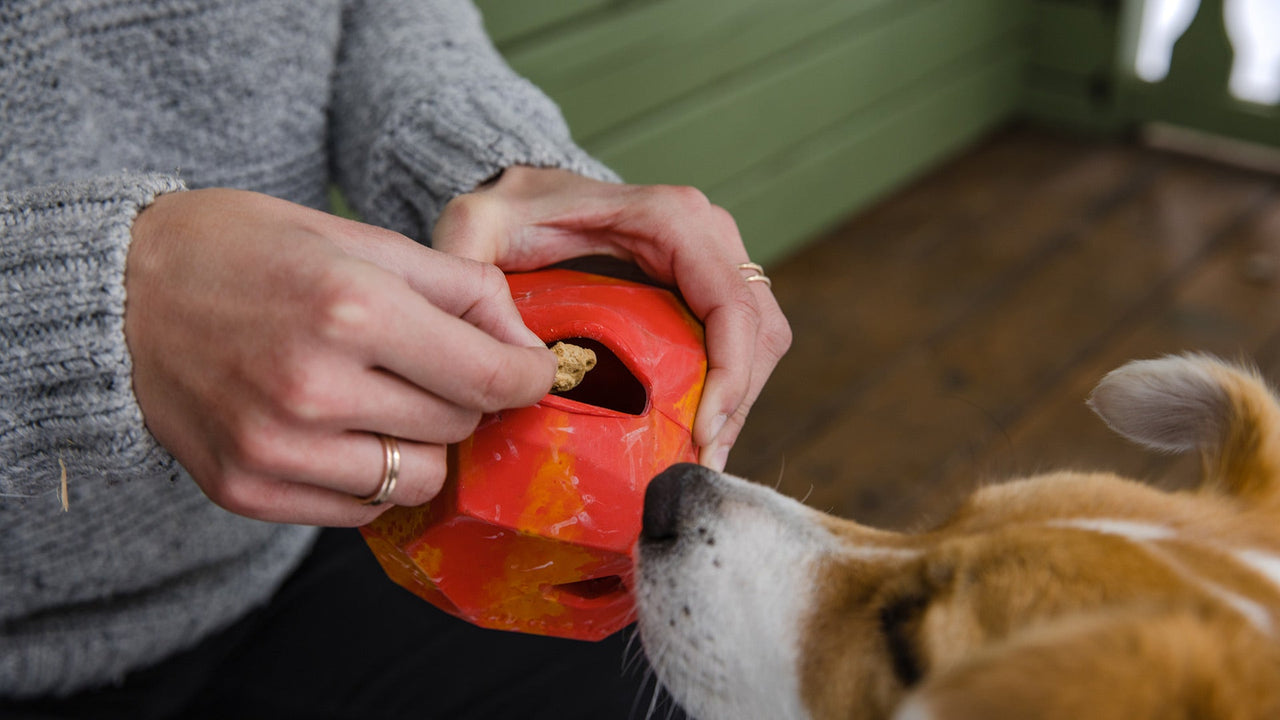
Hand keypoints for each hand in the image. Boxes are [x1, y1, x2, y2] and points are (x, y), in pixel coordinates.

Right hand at [125, 189, 554, 525]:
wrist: (118, 293)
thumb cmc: (245, 251)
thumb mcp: (360, 238)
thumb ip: (460, 289)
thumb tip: (528, 349)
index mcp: (350, 307)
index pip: (490, 377)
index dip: (528, 375)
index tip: (530, 369)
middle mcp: (314, 387)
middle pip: (459, 425)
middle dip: (465, 394)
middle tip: (429, 361)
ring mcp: (276, 449)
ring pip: (420, 479)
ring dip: (422, 440)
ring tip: (384, 396)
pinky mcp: (248, 491)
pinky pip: (363, 508)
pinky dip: (373, 474)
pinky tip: (342, 428)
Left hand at [432, 167, 790, 470]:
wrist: (525, 198)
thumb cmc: (507, 211)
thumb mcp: (474, 226)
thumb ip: (469, 271)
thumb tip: (520, 357)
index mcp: (670, 218)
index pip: (730, 302)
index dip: (729, 373)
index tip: (700, 433)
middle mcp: (708, 232)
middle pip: (759, 328)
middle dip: (738, 403)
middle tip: (699, 465)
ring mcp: (716, 258)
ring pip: (761, 339)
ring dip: (739, 403)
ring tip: (698, 459)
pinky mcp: (709, 285)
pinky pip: (742, 341)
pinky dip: (730, 389)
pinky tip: (693, 432)